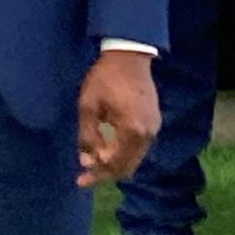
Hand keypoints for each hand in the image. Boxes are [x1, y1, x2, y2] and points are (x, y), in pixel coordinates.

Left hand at [77, 51, 159, 187]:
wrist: (129, 55)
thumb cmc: (105, 78)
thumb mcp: (88, 105)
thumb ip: (87, 136)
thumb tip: (85, 161)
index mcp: (132, 132)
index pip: (114, 164)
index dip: (97, 174)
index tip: (80, 180)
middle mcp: (148, 135)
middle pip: (127, 166)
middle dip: (105, 174)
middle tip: (85, 177)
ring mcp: (154, 129)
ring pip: (134, 158)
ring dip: (115, 164)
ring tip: (94, 165)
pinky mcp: (154, 122)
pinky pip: (139, 147)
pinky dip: (123, 153)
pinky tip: (109, 150)